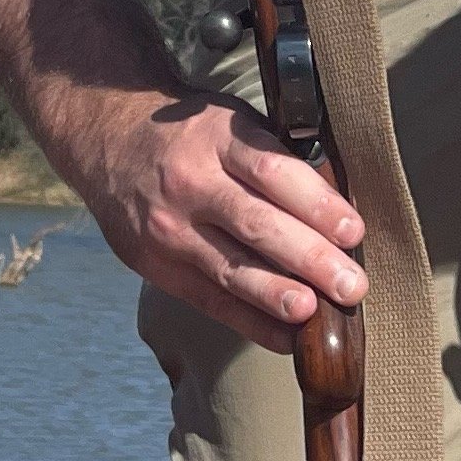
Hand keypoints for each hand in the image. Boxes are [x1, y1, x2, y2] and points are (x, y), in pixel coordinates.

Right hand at [75, 90, 367, 349]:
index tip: (353, 231)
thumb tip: (336, 213)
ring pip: (231, 269)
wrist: (108, 138)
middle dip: (309, 258)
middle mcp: (191, 183)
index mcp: (218, 139)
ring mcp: (170, 228)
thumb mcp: (230, 123)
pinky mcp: (157, 265)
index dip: (317, 204)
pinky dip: (250, 322)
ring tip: (315, 315)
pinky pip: (210, 300)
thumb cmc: (190, 134)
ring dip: (277, 296)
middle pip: (256, 225)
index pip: (273, 172)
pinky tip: (286, 338)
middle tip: (351, 285)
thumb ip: (273, 158)